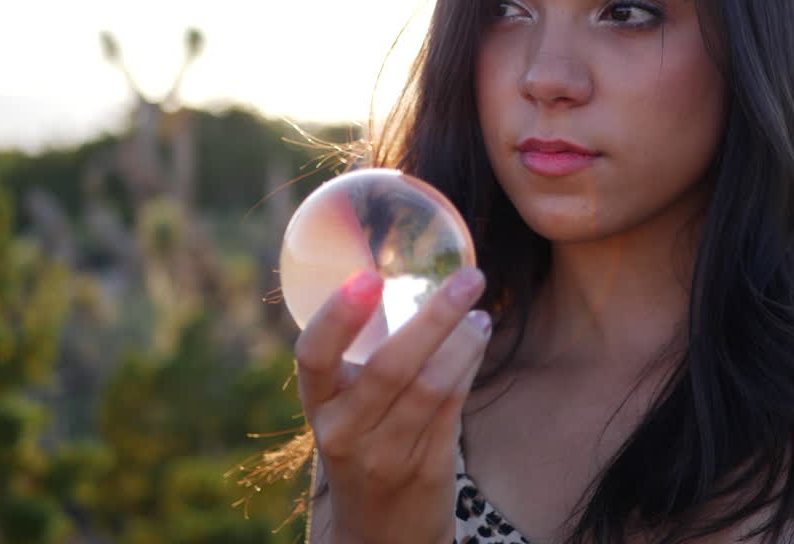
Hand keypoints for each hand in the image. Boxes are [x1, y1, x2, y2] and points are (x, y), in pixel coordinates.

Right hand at [296, 266, 490, 543]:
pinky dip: (468, 365)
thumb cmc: (364, 449)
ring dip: (464, 340)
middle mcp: (344, 432)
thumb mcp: (348, 411)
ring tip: (480, 309)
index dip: (338, 316)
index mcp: (318, 406)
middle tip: (467, 276)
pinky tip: (479, 338)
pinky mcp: (426, 470)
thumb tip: (414, 281)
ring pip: (431, 386)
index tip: (368, 275)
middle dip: (435, 316)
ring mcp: (385, 455)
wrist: (378, 535)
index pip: (313, 355)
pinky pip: (452, 407)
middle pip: (389, 366)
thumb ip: (366, 360)